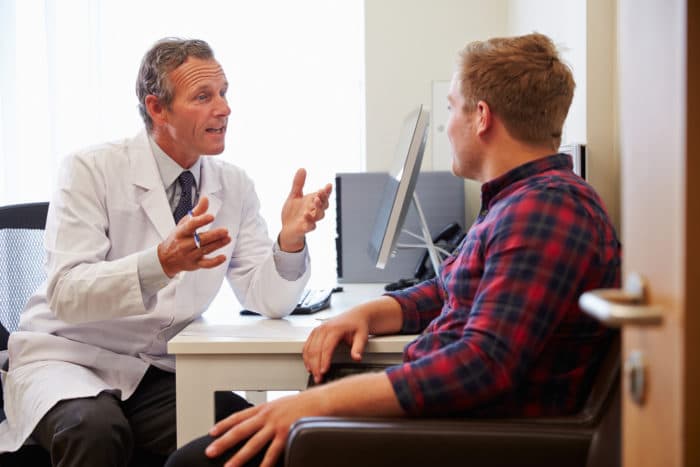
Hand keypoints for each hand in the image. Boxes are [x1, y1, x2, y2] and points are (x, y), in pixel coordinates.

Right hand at [157, 196, 231, 277]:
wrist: (165, 259)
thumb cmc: (177, 238)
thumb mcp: (183, 223)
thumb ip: (197, 212)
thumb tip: (206, 199)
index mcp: (181, 232)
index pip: (190, 226)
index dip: (201, 221)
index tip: (211, 216)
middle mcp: (184, 244)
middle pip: (200, 239)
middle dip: (214, 235)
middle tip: (225, 231)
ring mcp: (190, 255)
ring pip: (205, 250)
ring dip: (217, 245)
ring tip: (227, 238)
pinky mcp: (195, 264)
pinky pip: (205, 265)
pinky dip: (214, 262)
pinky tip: (223, 257)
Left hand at [206, 390, 324, 466]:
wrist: (321, 400)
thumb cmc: (303, 403)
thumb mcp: (281, 404)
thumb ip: (268, 413)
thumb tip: (258, 420)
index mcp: (264, 408)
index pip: (238, 416)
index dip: (223, 424)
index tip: (212, 432)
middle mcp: (267, 416)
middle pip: (240, 431)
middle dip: (223, 442)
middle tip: (210, 451)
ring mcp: (276, 426)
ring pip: (253, 444)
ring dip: (239, 457)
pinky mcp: (287, 435)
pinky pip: (273, 453)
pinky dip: (265, 464)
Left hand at [278, 168, 331, 251]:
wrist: (286, 229)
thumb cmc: (293, 213)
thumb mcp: (294, 196)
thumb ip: (298, 184)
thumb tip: (302, 169)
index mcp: (312, 202)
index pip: (323, 196)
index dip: (327, 191)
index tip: (328, 185)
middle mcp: (314, 211)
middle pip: (324, 205)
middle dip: (323, 198)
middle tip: (320, 192)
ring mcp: (310, 220)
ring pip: (319, 215)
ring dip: (319, 208)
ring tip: (315, 201)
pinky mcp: (304, 228)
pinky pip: (309, 226)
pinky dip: (309, 222)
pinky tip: (306, 215)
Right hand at [303, 307, 369, 383]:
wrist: (356, 316)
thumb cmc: (358, 325)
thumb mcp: (362, 336)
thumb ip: (359, 348)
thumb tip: (356, 358)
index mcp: (335, 329)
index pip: (326, 347)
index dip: (324, 361)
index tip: (324, 371)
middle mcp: (324, 328)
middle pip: (315, 349)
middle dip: (315, 366)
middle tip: (318, 378)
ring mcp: (318, 329)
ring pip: (308, 348)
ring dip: (309, 362)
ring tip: (313, 374)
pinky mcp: (315, 332)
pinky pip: (307, 345)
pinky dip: (306, 356)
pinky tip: (309, 365)